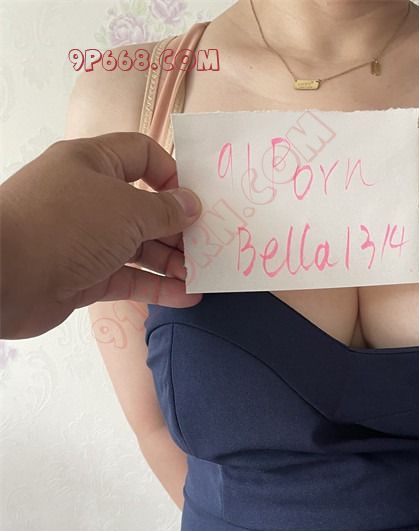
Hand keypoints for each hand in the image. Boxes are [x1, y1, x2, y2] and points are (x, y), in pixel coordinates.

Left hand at [0, 132, 203, 338]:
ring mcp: (87, 239)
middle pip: (145, 206)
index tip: (196, 202)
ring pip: (139, 247)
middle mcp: (90, 197)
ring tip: (201, 274)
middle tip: (208, 245)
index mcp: (94, 162)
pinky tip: (186, 296)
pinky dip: (157, 287)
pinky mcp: (85, 276)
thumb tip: (192, 205)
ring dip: (171, 261)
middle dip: (178, 227)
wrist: (3, 277)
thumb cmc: (66, 226)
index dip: (173, 175)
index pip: (143, 155)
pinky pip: (129, 278)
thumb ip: (165, 210)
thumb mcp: (126, 209)